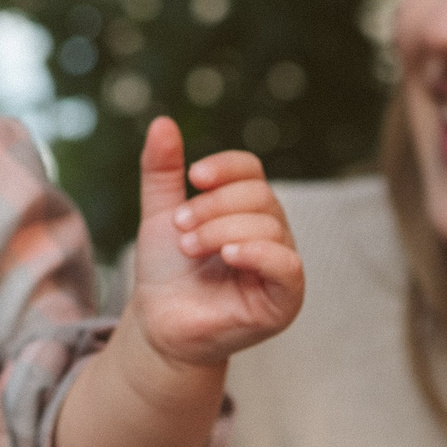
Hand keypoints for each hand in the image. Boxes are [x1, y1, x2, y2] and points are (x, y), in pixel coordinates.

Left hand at [126, 117, 303, 368]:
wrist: (160, 325)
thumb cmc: (166, 272)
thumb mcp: (159, 215)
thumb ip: (161, 172)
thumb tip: (161, 121)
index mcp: (247, 209)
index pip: (251, 170)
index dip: (226, 167)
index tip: (194, 176)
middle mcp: (272, 233)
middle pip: (259, 196)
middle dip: (212, 207)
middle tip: (179, 229)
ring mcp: (281, 266)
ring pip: (268, 226)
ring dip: (221, 231)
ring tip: (189, 248)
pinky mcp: (284, 300)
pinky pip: (287, 267)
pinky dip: (259, 253)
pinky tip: (229, 255)